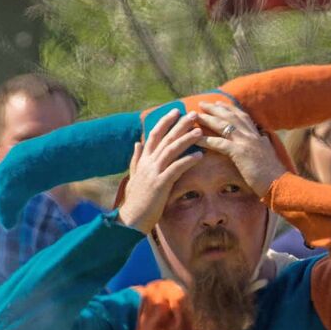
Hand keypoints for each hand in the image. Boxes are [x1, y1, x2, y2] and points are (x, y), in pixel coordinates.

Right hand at [118, 109, 203, 232]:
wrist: (131, 218)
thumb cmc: (136, 199)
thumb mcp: (134, 175)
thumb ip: (136, 158)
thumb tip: (137, 143)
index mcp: (143, 159)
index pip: (155, 134)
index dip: (165, 121)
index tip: (176, 110)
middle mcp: (148, 162)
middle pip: (166, 138)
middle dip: (180, 124)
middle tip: (194, 114)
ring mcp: (154, 172)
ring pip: (171, 150)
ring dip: (186, 139)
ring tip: (199, 131)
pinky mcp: (161, 184)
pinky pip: (176, 169)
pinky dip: (187, 161)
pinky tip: (200, 155)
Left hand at [194, 102, 286, 196]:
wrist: (279, 183)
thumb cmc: (274, 175)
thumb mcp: (269, 155)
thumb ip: (264, 146)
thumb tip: (263, 140)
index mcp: (258, 136)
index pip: (242, 116)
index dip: (230, 109)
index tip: (219, 104)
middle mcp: (252, 135)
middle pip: (230, 116)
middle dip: (215, 109)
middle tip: (202, 104)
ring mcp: (245, 142)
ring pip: (223, 126)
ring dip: (207, 119)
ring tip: (194, 117)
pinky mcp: (239, 152)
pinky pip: (218, 143)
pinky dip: (205, 140)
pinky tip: (195, 139)